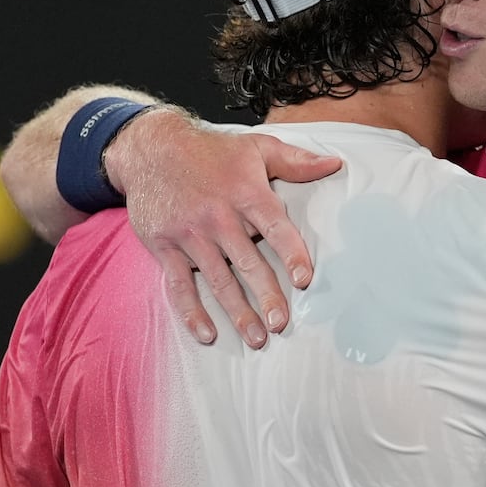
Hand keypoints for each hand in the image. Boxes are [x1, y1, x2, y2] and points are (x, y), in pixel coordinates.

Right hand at [106, 110, 341, 346]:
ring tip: (256, 338)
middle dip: (267, 296)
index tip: (305, 279)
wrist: (151, 148)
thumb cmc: (210, 151)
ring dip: (237, 312)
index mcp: (246, 194)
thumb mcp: (256, 148)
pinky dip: (192, 312)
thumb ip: (296, 160)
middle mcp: (219, 217)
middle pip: (248, 263)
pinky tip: (207, 334)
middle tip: (282, 324)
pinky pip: (179, 285)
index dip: (291, 253)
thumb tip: (334, 164)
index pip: (275, 227)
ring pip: (218, 280)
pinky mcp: (165, 246)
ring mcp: (190, 234)